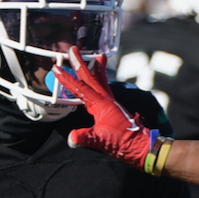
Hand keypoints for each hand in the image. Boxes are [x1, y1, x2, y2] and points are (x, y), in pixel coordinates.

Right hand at [55, 48, 166, 170]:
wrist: (142, 148)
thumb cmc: (124, 143)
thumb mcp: (101, 141)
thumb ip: (85, 138)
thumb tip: (71, 138)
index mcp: (102, 104)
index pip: (81, 88)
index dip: (67, 79)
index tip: (56, 68)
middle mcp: (107, 100)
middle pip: (91, 78)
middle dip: (80, 64)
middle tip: (73, 48)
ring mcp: (111, 104)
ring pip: (101, 82)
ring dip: (97, 69)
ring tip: (99, 56)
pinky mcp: (113, 109)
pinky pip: (105, 91)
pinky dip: (102, 82)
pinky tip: (101, 82)